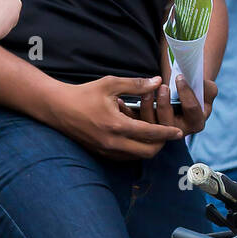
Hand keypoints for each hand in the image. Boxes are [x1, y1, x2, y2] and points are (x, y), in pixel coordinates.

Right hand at [58, 75, 182, 159]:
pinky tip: (136, 136)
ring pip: (137, 157)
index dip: (167, 132)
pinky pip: (125, 157)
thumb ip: (136, 84)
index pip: (150, 133)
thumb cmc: (84, 93)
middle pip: (147, 152)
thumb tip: (158, 81)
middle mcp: (113, 143)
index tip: (178, 132)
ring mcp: (106, 151)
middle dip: (160, 144)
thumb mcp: (111, 84)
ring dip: (147, 147)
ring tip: (153, 134)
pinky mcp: (101, 153)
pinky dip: (135, 149)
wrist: (57, 108)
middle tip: (167, 133)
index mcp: (117, 125)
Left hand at [136, 74, 215, 137]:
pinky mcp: (146, 129)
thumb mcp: (205, 89)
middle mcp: (178, 131)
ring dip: (147, 107)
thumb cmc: (194, 91)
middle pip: (169, 123)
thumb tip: (202, 85)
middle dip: (164, 104)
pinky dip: (128, 112)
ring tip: (146, 91)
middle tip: (162, 87)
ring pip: (151, 125)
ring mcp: (161, 132)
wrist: (181, 97)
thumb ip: (208, 87)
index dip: (187, 93)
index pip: (192, 110)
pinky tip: (122, 100)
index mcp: (195, 122)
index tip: (179, 78)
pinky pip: (135, 124)